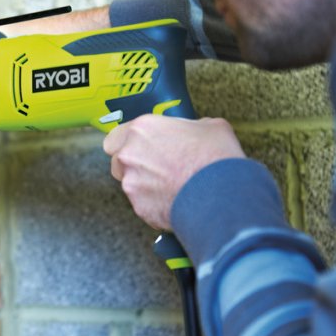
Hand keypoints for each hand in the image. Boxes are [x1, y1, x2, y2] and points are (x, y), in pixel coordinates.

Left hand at [102, 114, 245, 230]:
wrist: (220, 194)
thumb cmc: (215, 158)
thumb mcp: (210, 127)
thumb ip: (190, 127)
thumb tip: (194, 132)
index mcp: (142, 130)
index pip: (115, 137)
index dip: (128, 143)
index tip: (140, 147)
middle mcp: (129, 155)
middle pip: (118, 162)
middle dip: (133, 165)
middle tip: (156, 167)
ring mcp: (132, 184)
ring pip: (129, 185)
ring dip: (144, 186)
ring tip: (171, 187)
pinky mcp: (139, 208)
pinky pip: (142, 205)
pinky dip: (155, 205)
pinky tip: (175, 201)